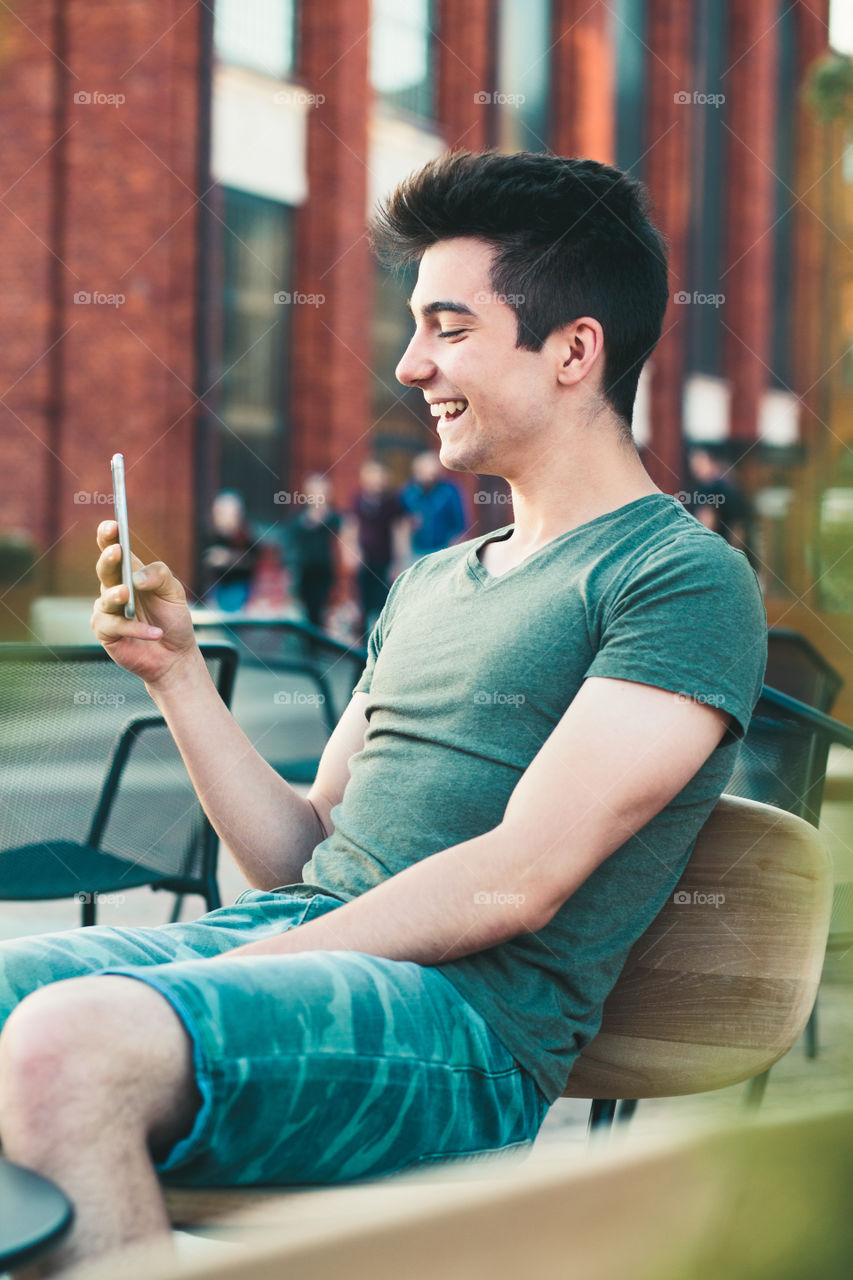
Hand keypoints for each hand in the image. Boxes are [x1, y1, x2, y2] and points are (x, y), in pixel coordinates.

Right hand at [91, 520, 199, 687]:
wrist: (175, 655)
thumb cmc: (172, 619)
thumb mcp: (174, 592)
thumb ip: (159, 576)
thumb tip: (137, 577)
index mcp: (129, 573)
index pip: (113, 548)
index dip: (108, 536)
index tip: (112, 526)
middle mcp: (114, 588)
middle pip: (105, 570)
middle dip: (108, 559)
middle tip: (116, 552)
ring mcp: (107, 611)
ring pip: (105, 599)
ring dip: (116, 595)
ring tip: (127, 594)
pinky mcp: (106, 633)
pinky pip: (115, 627)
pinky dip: (136, 629)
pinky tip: (154, 633)